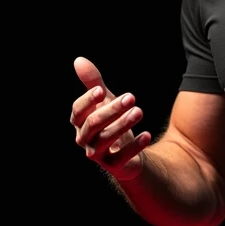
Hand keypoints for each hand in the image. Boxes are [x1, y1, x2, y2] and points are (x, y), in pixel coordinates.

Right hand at [71, 57, 150, 179]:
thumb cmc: (110, 122)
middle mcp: (84, 139)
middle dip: (112, 109)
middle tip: (132, 97)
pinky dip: (135, 146)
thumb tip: (79, 60)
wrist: (124, 152)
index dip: (88, 101)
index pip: (77, 111)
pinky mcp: (113, 166)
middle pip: (93, 123)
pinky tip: (147, 134)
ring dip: (123, 124)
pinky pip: (122, 157)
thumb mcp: (104, 101)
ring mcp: (97, 154)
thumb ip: (93, 83)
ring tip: (139, 111)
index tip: (102, 90)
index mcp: (79, 123)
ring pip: (106, 139)